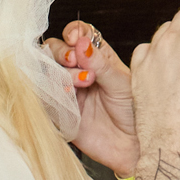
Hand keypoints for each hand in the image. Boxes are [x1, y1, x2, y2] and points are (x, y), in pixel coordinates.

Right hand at [45, 23, 139, 174]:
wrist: (133, 146)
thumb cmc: (134, 113)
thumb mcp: (121, 83)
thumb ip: (99, 63)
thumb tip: (81, 43)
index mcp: (97, 58)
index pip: (77, 35)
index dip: (72, 33)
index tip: (75, 39)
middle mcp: (79, 72)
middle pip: (54, 50)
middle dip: (61, 53)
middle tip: (75, 62)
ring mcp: (68, 91)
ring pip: (46, 72)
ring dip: (57, 72)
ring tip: (78, 84)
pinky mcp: (60, 112)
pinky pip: (44, 98)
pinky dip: (51, 93)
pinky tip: (67, 95)